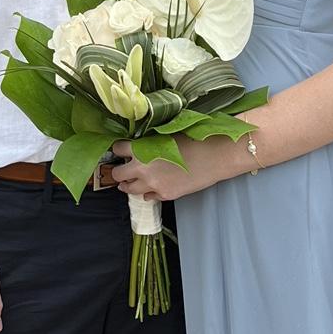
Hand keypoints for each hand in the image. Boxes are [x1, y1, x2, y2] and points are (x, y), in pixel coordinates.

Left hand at [110, 134, 248, 202]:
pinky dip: (148, 192)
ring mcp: (153, 184)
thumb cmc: (194, 140)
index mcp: (141, 149)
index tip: (121, 150)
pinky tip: (152, 187)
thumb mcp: (165, 136)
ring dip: (129, 185)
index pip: (118, 149)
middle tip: (122, 170)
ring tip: (130, 182)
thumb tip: (139, 147)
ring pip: (129, 189)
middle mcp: (142, 168)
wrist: (214, 156)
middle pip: (118, 174)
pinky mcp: (165, 195)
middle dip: (119, 171)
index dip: (119, 149)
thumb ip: (148, 143)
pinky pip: (148, 197)